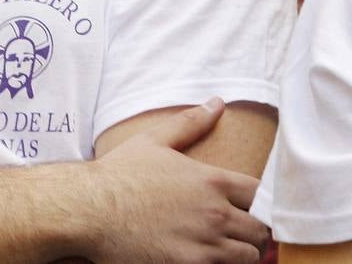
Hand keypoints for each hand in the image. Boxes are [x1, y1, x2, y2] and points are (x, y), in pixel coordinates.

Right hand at [87, 99, 268, 262]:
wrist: (89, 210)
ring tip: (231, 249)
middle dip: (256, 231)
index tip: (252, 207)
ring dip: (244, 252)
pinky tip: (211, 260)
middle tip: (244, 233)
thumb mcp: (155, 140)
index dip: (261, 202)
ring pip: (249, 255)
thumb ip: (191, 123)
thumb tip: (216, 103)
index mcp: (212, 180)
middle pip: (261, 228)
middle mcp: (215, 212)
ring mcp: (204, 243)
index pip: (262, 194)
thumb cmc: (119, 175)